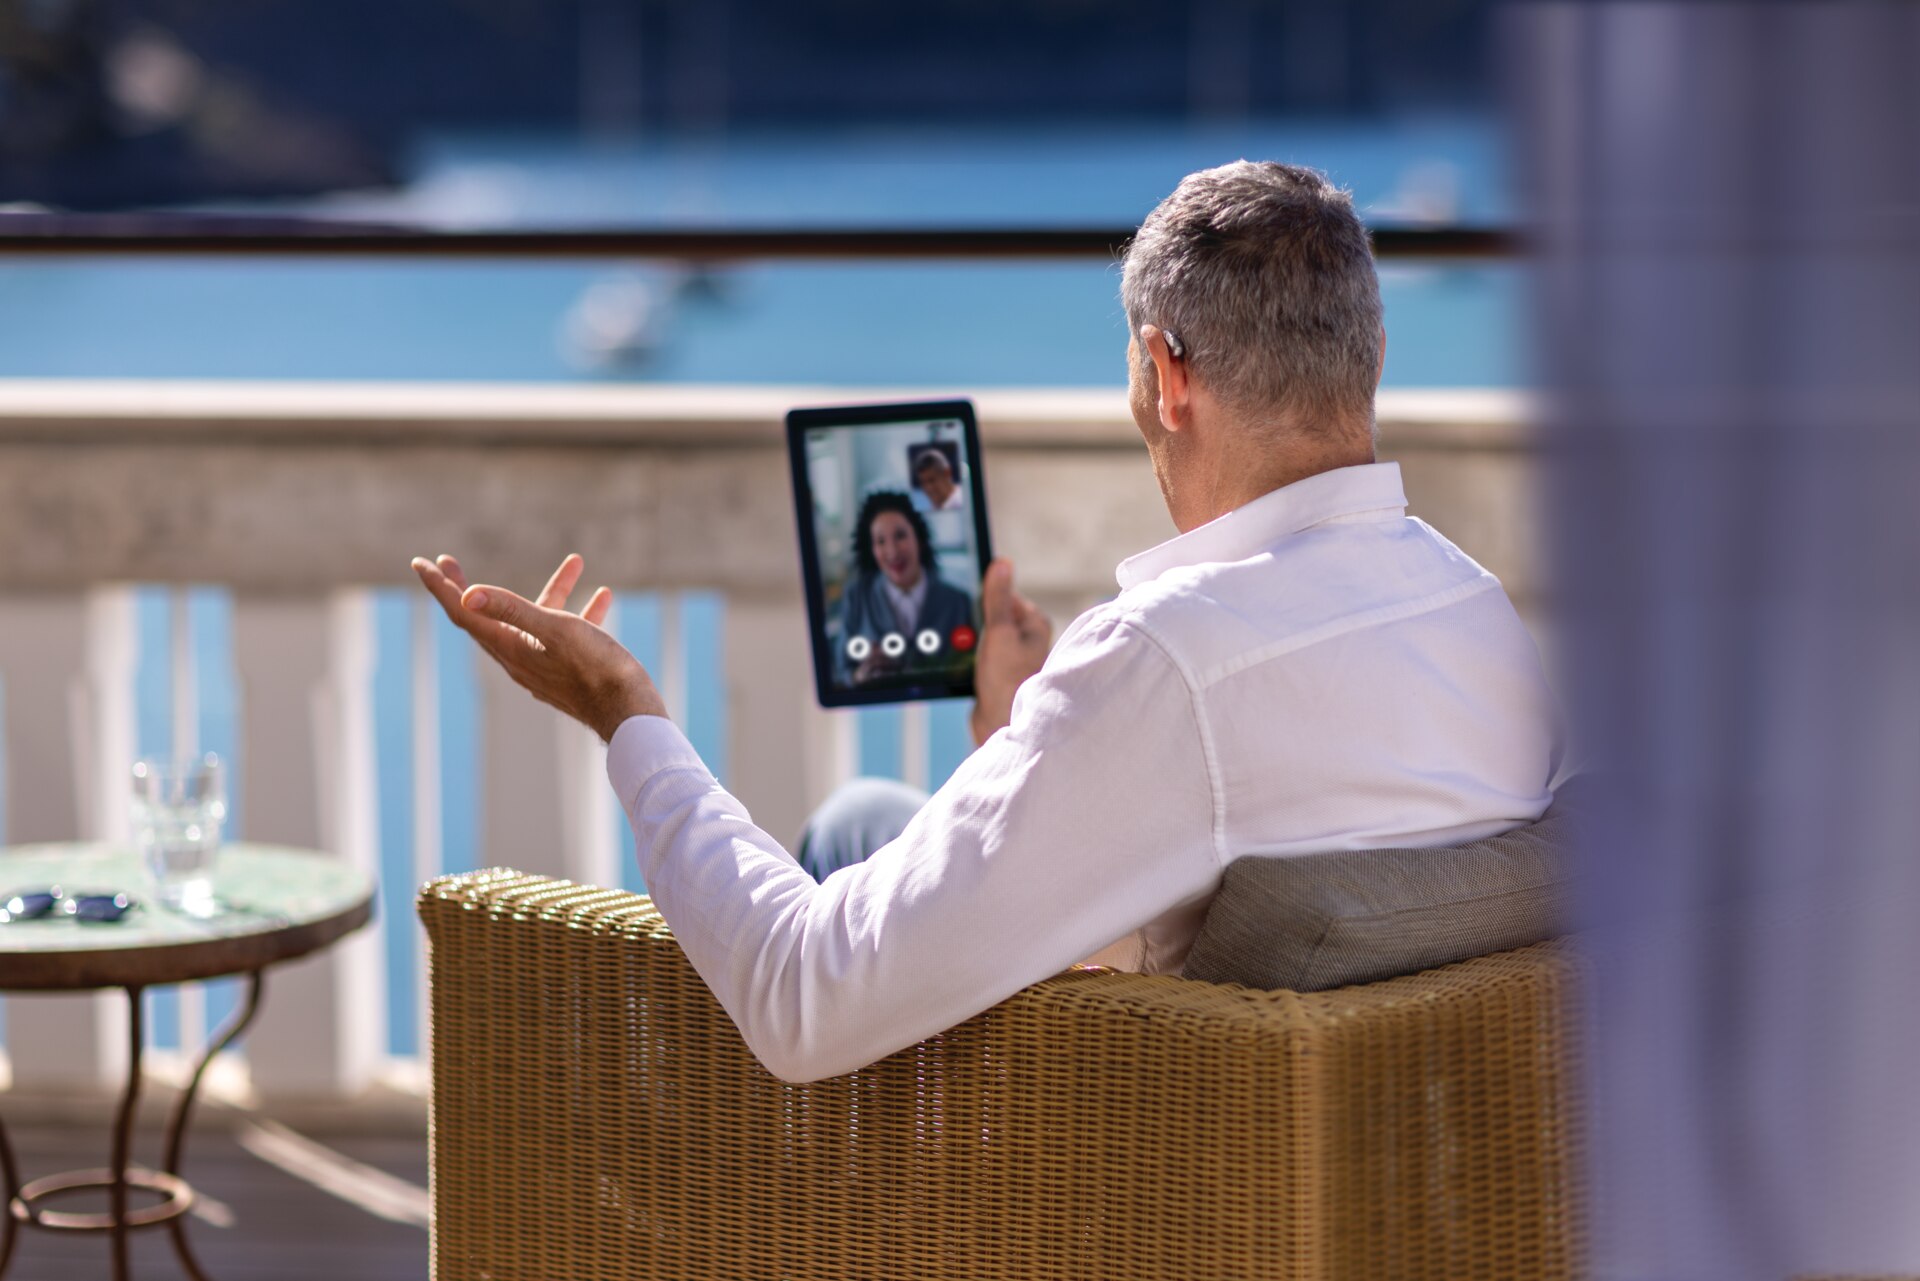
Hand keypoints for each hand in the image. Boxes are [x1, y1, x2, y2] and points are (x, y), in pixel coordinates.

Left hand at [411, 552, 667, 741]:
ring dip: (552, 590)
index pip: (463, 612)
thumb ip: (513, 610)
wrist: (631, 716)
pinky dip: (580, 611)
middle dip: (466, 587)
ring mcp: (544, 666)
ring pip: (536, 621)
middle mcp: (520, 659)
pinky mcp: (569, 672)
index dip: (441, 586)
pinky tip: (602, 596)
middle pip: (484, 618)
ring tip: (575, 562)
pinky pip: (567, 635)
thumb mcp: (557, 631)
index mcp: (511, 648)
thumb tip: (467, 594)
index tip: (421, 563)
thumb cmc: (597, 671)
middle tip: (446, 562)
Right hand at [969, 558, 1051, 746]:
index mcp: (1035, 623)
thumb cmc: (1008, 681)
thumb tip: (1002, 563)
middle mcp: (1027, 638)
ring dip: (969, 642)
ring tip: (968, 655)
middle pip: (991, 616)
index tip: (970, 610)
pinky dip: (969, 657)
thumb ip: (998, 598)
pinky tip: (964, 667)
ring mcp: (1013, 657)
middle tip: (967, 637)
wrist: (1001, 727)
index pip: (1005, 596)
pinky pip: (979, 655)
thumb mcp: (999, 633)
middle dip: (974, 623)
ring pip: (982, 637)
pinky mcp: (999, 673)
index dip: (983, 601)